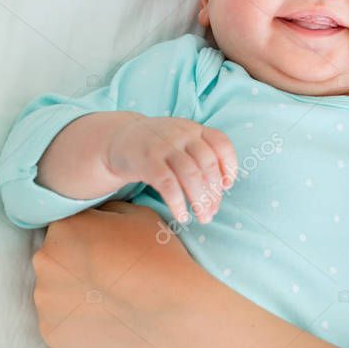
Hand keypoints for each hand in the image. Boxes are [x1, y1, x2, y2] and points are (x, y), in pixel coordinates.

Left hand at [32, 201, 200, 347]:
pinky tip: (104, 318)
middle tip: (110, 274)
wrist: (171, 311)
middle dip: (77, 264)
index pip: (69, 228)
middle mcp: (45, 261)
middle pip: (56, 259)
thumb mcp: (138, 214)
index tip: (110, 249)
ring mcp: (45, 300)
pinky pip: (60, 321)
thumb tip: (97, 216)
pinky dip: (77, 320)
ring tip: (109, 298)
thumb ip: (107, 211)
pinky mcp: (51, 331)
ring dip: (75, 293)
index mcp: (63, 228)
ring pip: (55, 291)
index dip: (91, 237)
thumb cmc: (157, 257)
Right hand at [105, 115, 238, 223]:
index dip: (229, 166)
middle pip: (208, 165)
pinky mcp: (147, 161)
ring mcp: (164, 147)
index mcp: (195, 129)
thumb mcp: (182, 140)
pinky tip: (182, 216)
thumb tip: (222, 189)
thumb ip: (201, 155)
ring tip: (203, 217)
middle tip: (212, 212)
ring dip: (200, 200)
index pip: (222, 144)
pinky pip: (168, 185)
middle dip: (214, 192)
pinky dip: (178, 203)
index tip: (227, 186)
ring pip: (191, 175)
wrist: (118, 138)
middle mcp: (182, 134)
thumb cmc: (159, 146)